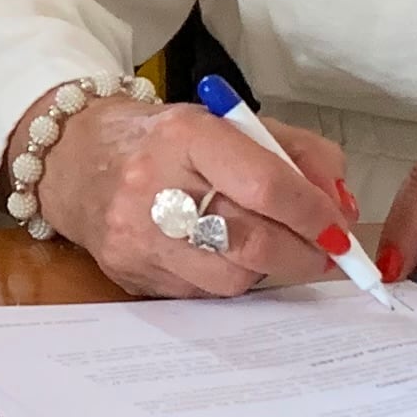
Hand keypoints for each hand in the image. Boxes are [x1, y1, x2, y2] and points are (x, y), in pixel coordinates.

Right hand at [27, 93, 356, 298]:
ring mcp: (137, 237)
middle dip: (303, 254)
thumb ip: (298, 154)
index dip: (315, 214)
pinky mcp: (129, 275)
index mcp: (185, 136)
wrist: (75, 158)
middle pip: (253, 243)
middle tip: (324, 252)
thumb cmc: (165, 140)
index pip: (266, 185)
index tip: (340, 229)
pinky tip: (219, 253)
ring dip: (265, 269)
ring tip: (264, 245)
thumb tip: (342, 207)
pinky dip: (226, 277)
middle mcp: (154, 187)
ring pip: (231, 279)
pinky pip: (202, 293)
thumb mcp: (232, 123)